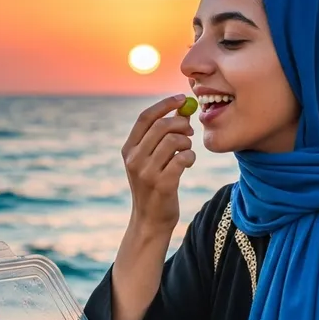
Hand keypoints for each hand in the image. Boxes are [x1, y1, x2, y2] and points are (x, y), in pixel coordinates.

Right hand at [122, 95, 195, 232]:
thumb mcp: (150, 160)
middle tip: (189, 130)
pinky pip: (183, 158)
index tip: (181, 99)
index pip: (145, 117)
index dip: (164, 104)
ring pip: (173, 141)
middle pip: (161, 126)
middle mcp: (134, 159)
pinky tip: (188, 162)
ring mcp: (147, 173)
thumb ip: (162, 136)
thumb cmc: (154, 186)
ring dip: (186, 142)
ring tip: (187, 150)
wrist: (150, 220)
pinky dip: (190, 156)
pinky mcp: (163, 184)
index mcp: (128, 150)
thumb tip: (182, 109)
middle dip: (181, 124)